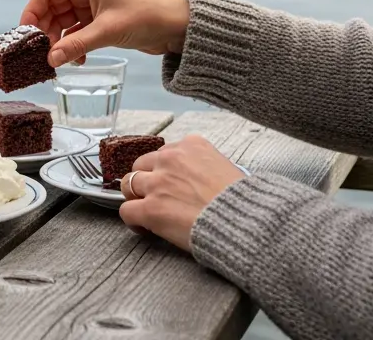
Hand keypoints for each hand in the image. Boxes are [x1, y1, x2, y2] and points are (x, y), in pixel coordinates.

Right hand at [20, 0, 189, 66]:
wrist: (176, 26)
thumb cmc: (146, 17)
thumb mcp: (108, 31)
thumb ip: (77, 45)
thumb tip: (50, 59)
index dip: (32, 13)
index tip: (25, 36)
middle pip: (51, 10)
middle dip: (45, 32)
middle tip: (41, 54)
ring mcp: (92, 8)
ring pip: (63, 24)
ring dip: (59, 42)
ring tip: (57, 61)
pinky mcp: (99, 22)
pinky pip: (76, 34)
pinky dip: (72, 46)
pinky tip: (76, 60)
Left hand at [117, 135, 245, 249]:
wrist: (245, 222)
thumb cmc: (243, 201)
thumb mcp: (228, 168)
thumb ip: (206, 166)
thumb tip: (199, 180)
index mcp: (192, 145)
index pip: (166, 153)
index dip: (165, 170)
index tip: (171, 183)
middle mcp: (171, 159)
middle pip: (142, 164)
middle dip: (147, 180)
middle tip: (156, 197)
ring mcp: (158, 183)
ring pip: (128, 183)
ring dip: (135, 197)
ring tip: (145, 211)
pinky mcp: (151, 208)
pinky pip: (127, 210)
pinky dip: (132, 220)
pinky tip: (143, 227)